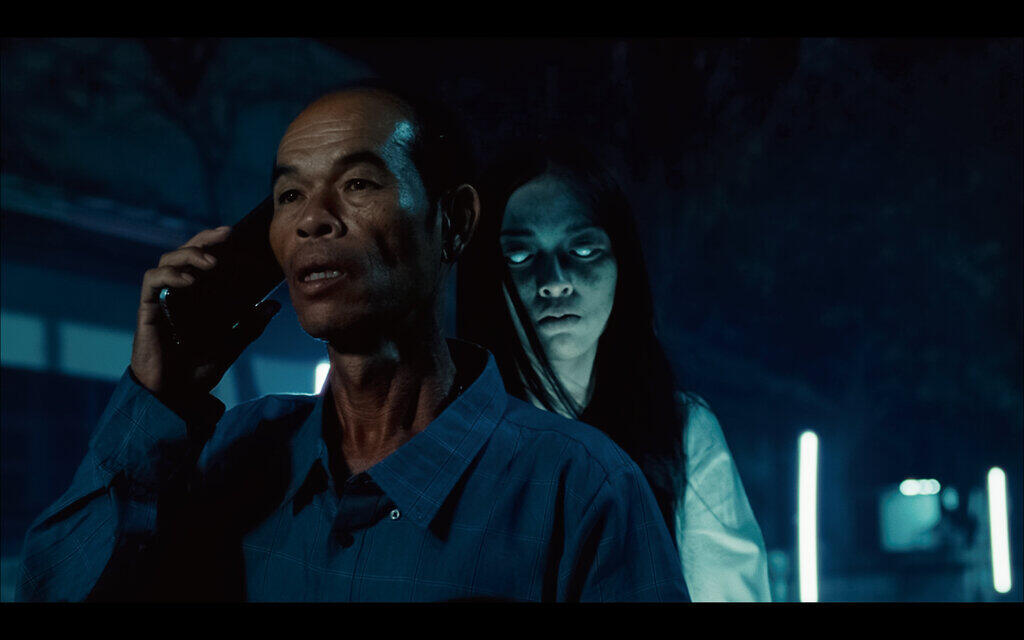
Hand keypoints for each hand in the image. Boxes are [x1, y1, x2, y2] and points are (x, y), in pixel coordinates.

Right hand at [130, 226, 280, 411]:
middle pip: (185, 253)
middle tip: (226, 234)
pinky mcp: (148, 310)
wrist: (175, 397)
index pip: (203, 260)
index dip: (215, 244)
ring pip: (167, 260)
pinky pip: (152, 282)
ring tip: (211, 262)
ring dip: (189, 255)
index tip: (235, 234)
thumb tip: (274, 304)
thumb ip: (250, 325)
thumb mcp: (232, 345)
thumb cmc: (198, 372)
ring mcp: (162, 300)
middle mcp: (178, 294)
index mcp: (197, 298)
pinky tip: (189, 279)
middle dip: (204, 239)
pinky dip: (170, 275)